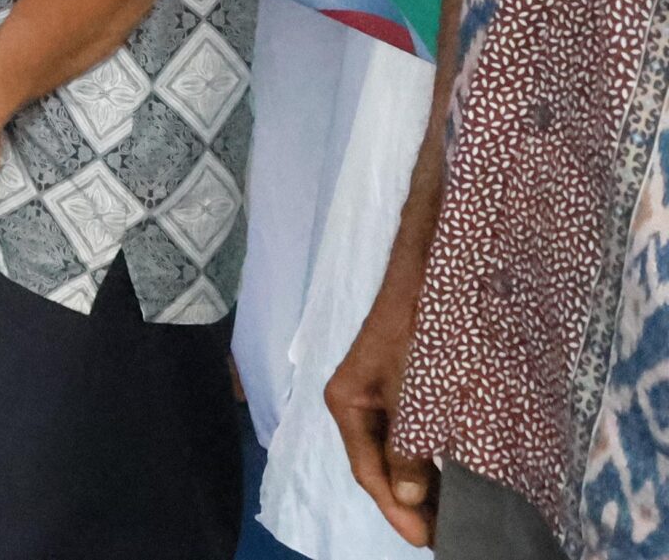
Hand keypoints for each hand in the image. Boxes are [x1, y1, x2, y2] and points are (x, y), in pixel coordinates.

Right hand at [325, 272, 436, 546]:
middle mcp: (358, 404)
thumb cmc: (421, 325)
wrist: (435, 270)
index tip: (427, 541)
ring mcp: (380, 396)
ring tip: (454, 519)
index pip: (368, 470)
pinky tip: (451, 479)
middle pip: (380, 467)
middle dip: (411, 505)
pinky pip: (412, 437)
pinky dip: (430, 462)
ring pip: (398, 455)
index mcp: (348, 402)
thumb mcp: (416, 388)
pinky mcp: (405, 388)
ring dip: (423, 487)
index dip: (396, 509)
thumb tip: (409, 499)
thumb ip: (409, 444)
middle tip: (448, 537)